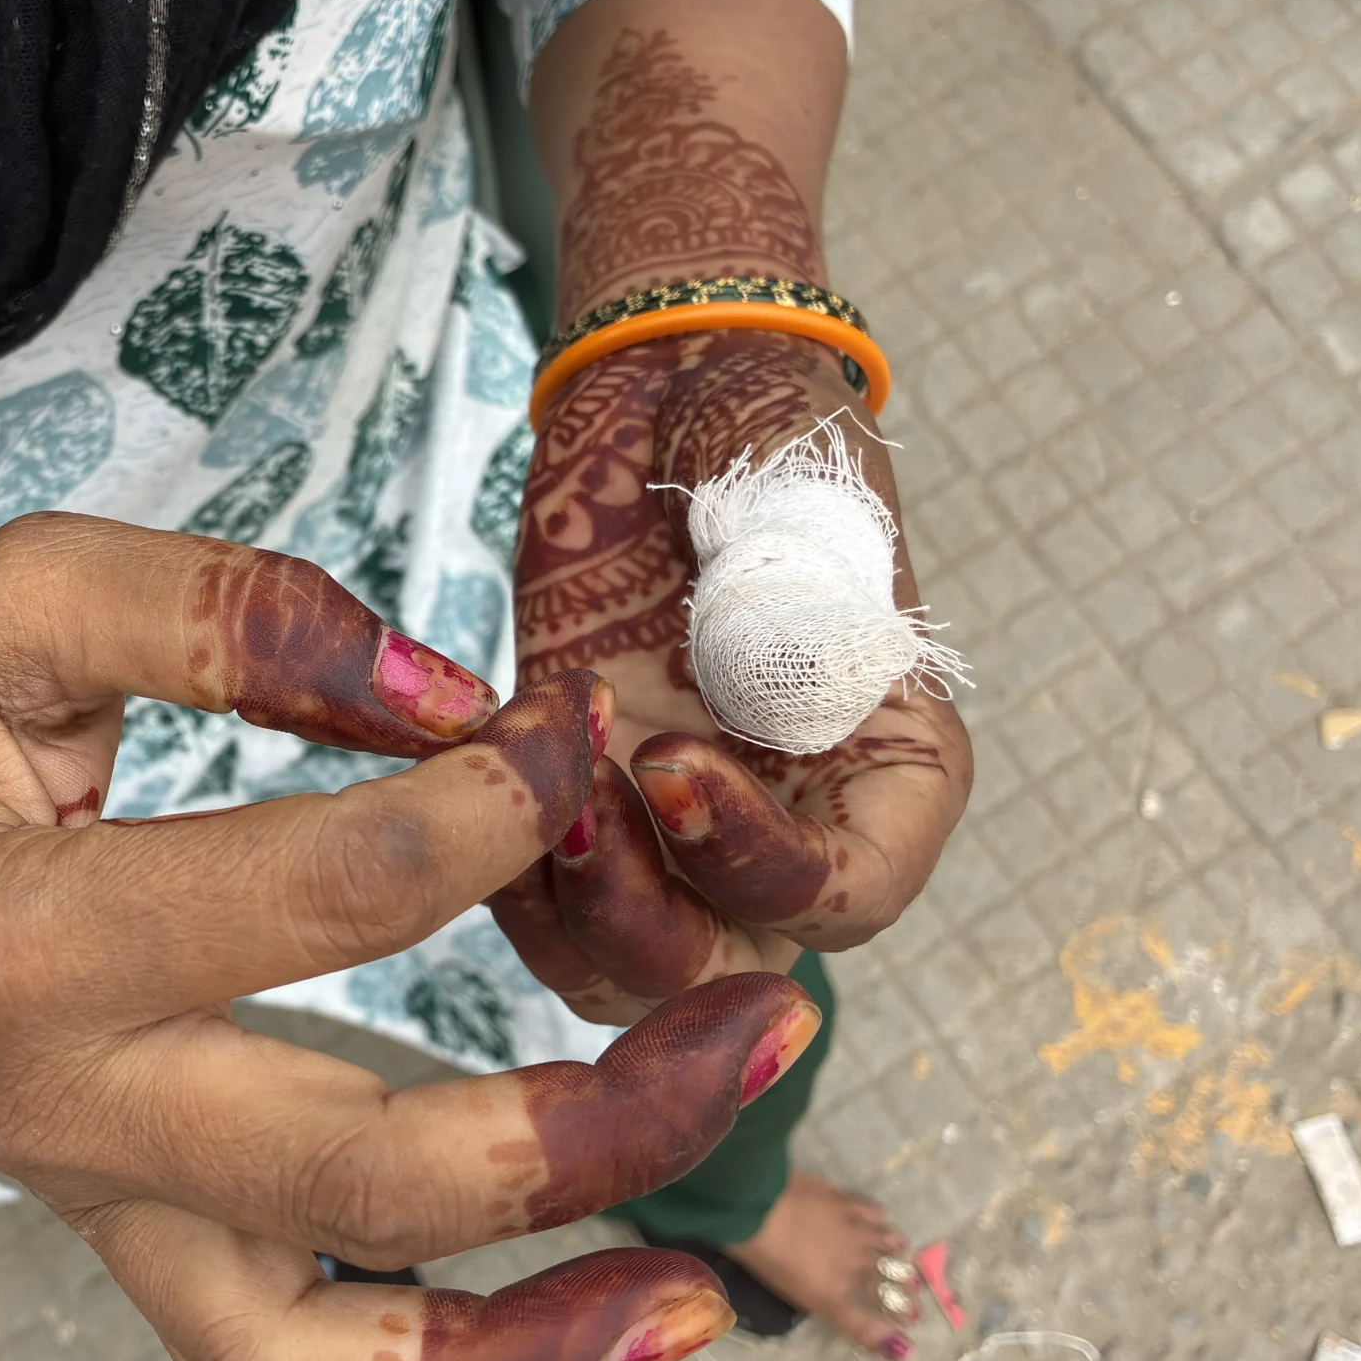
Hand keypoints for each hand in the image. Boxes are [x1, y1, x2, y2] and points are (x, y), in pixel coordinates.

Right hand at [0, 513, 826, 1360]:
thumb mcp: (33, 591)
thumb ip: (231, 614)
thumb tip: (442, 694)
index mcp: (17, 933)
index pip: (322, 899)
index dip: (491, 809)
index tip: (568, 735)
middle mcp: (57, 1108)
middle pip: (361, 1172)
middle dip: (595, 1117)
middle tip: (766, 1029)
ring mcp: (96, 1205)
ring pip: (315, 1359)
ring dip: (525, 1350)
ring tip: (701, 1304)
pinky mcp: (132, 1241)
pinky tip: (577, 1335)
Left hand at [493, 333, 972, 1024]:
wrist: (667, 393)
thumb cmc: (758, 433)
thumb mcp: (794, 491)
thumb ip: (793, 586)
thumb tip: (769, 668)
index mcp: (886, 773)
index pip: (854, 897)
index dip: (765, 871)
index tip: (673, 764)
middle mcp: (788, 825)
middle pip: (728, 967)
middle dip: (645, 923)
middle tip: (582, 810)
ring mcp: (675, 828)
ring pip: (625, 966)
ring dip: (563, 911)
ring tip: (529, 787)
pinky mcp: (577, 801)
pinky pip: (538, 905)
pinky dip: (497, 868)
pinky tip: (473, 773)